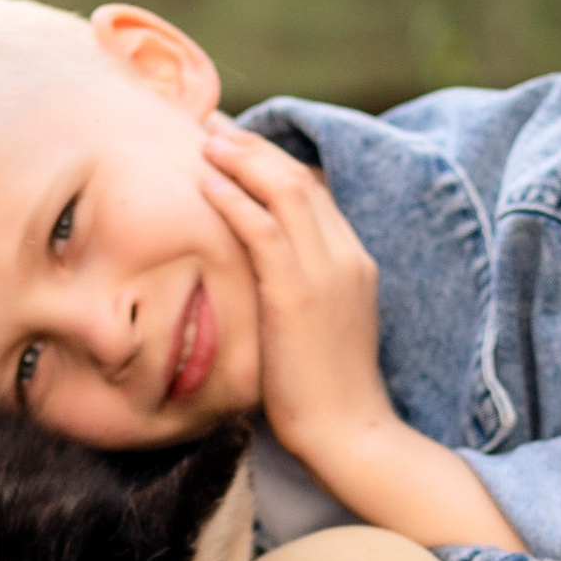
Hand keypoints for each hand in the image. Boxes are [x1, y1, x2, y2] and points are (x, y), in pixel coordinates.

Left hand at [198, 118, 388, 470]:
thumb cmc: (323, 394)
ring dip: (242, 159)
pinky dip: (234, 199)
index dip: (273, 162)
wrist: (348, 432)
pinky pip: (262, 229)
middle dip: (255, 147)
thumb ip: (298, 291)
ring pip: (284, 191)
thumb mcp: (318, 328)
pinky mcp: (297, 293)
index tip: (238, 146)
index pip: (315, 192)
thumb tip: (257, 274)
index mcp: (354, 261)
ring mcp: (326, 272)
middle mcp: (346, 256)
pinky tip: (206, 183)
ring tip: (206, 140)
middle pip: (300, 178)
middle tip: (216, 127)